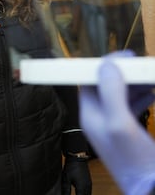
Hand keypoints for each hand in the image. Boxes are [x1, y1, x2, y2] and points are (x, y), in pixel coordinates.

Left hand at [61, 156, 91, 194]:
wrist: (77, 156)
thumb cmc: (71, 167)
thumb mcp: (66, 179)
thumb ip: (66, 190)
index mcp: (82, 189)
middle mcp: (87, 188)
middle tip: (74, 194)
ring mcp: (89, 184)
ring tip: (77, 193)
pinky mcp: (89, 181)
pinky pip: (89, 191)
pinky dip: (85, 194)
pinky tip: (80, 193)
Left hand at [80, 56, 154, 194]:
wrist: (150, 188)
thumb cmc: (134, 159)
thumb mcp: (120, 124)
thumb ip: (110, 93)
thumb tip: (106, 65)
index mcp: (90, 114)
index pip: (90, 81)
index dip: (104, 66)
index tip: (123, 58)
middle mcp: (99, 116)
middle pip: (106, 85)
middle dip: (123, 73)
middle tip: (140, 65)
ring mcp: (113, 123)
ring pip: (121, 94)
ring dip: (134, 83)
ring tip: (149, 75)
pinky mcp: (128, 130)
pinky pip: (132, 106)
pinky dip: (141, 96)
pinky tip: (152, 92)